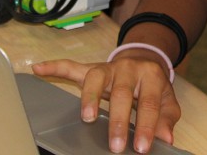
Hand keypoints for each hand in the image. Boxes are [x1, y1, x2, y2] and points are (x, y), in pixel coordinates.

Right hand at [32, 53, 180, 153]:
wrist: (144, 60)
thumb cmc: (153, 86)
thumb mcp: (166, 100)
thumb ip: (166, 118)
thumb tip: (165, 138)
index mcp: (150, 75)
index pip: (148, 103)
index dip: (145, 126)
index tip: (141, 147)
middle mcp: (128, 68)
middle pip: (121, 92)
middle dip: (117, 120)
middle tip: (115, 144)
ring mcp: (108, 67)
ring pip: (96, 78)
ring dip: (90, 97)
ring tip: (86, 118)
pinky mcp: (92, 68)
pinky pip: (71, 66)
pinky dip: (54, 67)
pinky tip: (39, 69)